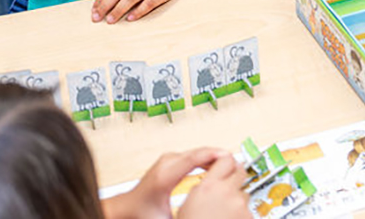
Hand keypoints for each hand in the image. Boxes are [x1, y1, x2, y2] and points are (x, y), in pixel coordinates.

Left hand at [103, 148, 243, 218]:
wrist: (127, 208)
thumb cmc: (141, 213)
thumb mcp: (163, 218)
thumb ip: (184, 214)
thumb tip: (202, 214)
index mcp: (166, 176)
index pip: (193, 158)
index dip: (214, 155)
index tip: (230, 157)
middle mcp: (167, 163)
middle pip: (198, 152)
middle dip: (219, 155)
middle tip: (236, 163)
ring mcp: (168, 160)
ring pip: (197, 152)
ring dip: (213, 157)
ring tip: (229, 166)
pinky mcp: (170, 160)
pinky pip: (193, 155)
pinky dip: (205, 158)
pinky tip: (214, 167)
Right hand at [179, 150, 249, 218]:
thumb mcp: (187, 204)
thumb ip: (203, 188)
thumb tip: (212, 180)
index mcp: (208, 187)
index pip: (226, 160)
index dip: (225, 162)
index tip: (225, 165)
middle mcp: (227, 192)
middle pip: (240, 172)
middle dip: (235, 176)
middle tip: (229, 184)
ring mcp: (240, 205)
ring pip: (244, 193)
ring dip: (237, 199)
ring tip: (224, 213)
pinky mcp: (249, 217)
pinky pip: (247, 210)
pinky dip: (241, 214)